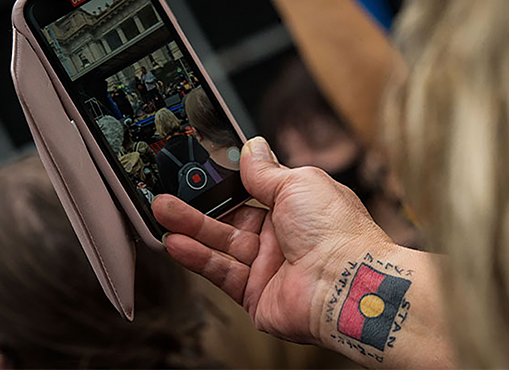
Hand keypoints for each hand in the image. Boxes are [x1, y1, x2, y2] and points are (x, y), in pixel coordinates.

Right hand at [152, 137, 392, 344]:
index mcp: (295, 208)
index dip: (224, 185)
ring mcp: (267, 268)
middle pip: (230, 219)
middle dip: (198, 207)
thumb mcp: (297, 183)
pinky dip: (197, 257)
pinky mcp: (255, 295)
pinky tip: (176, 242)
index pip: (250, 193)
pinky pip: (220, 272)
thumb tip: (252, 147)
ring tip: (161, 212)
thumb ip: (265, 170)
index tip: (198, 175)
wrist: (346, 283)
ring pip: (220, 244)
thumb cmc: (335, 230)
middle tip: (169, 194)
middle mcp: (281, 238)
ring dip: (189, 229)